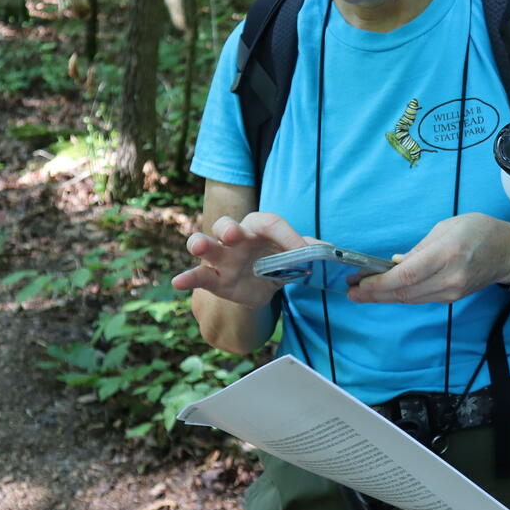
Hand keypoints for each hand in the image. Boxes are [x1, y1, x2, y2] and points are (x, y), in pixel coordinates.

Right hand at [170, 211, 309, 307]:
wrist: (261, 285)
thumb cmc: (276, 262)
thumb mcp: (294, 256)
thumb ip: (309, 250)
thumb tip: (331, 250)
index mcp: (259, 229)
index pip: (269, 223)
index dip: (286, 235)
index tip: (303, 253)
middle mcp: (237, 238)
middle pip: (227, 224)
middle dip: (228, 228)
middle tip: (232, 234)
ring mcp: (223, 258)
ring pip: (207, 244)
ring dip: (201, 243)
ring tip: (200, 247)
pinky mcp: (214, 278)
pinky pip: (198, 275)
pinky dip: (187, 278)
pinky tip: (178, 282)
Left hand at [347, 214, 509, 304]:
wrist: (508, 252)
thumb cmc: (478, 230)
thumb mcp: (446, 227)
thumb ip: (419, 248)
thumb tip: (394, 265)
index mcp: (446, 254)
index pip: (407, 276)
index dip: (380, 283)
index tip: (358, 284)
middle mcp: (449, 278)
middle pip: (405, 292)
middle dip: (375, 294)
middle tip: (351, 292)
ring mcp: (452, 292)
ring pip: (410, 299)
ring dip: (384, 297)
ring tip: (361, 292)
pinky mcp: (452, 299)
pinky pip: (420, 299)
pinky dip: (400, 295)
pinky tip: (385, 291)